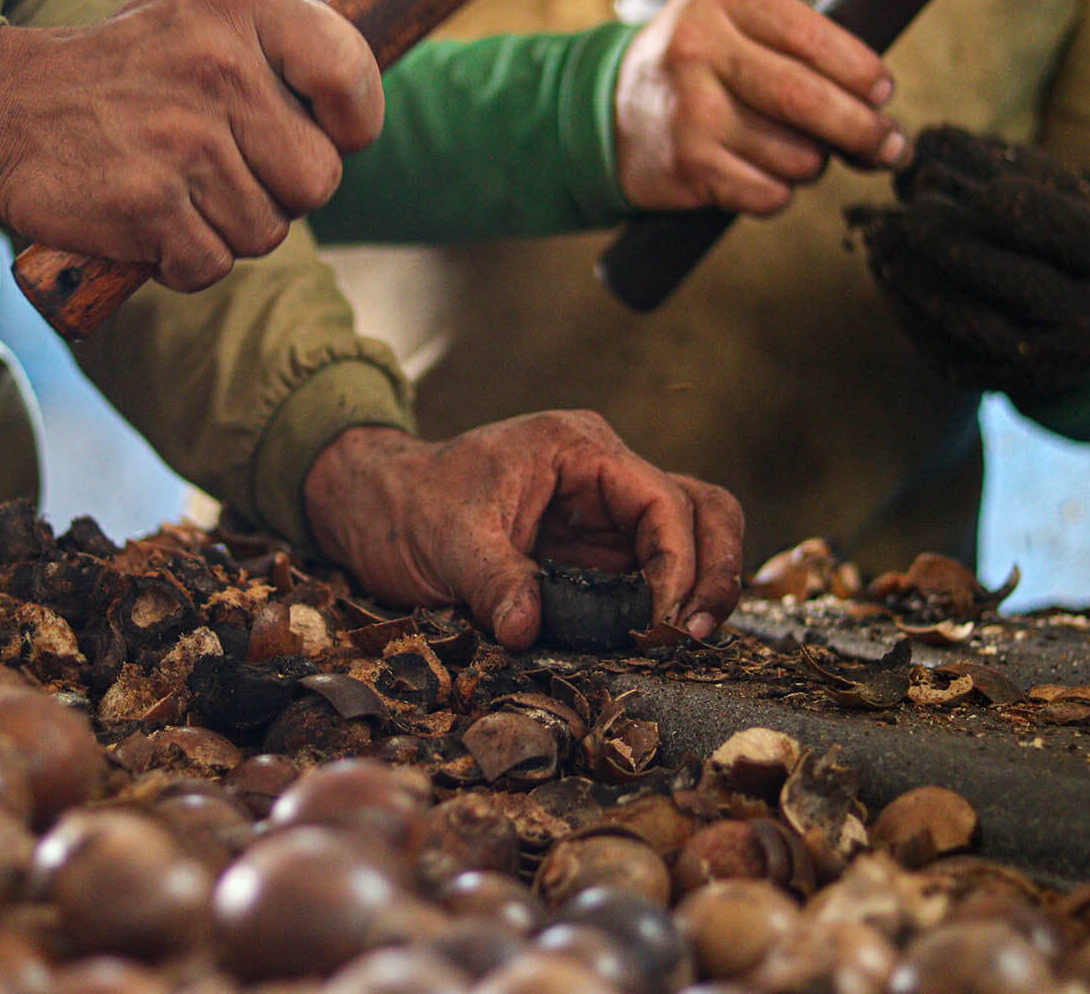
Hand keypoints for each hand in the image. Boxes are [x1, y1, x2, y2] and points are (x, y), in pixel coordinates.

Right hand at [0, 0, 382, 291]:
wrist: (5, 106)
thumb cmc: (128, 67)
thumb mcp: (201, 11)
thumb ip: (282, 39)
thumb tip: (360, 87)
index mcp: (242, 5)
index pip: (352, 77)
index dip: (349, 125)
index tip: (318, 132)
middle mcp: (220, 66)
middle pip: (318, 179)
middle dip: (280, 191)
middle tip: (226, 168)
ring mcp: (184, 138)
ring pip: (266, 231)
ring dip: (226, 228)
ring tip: (178, 186)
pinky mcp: (148, 203)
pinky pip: (211, 265)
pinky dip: (182, 260)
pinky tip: (150, 221)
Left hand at [300, 412, 743, 650]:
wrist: (375, 507)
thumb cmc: (409, 505)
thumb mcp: (446, 542)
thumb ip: (493, 581)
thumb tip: (527, 630)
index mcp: (579, 449)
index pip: (663, 499)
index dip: (678, 561)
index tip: (662, 619)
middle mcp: (604, 475)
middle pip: (701, 508)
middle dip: (714, 568)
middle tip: (695, 632)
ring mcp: (602, 514)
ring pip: (690, 536)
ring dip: (700, 586)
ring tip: (685, 639)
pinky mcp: (592, 553)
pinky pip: (650, 572)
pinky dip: (664, 604)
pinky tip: (654, 641)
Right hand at [613, 0, 904, 214]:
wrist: (606, 112)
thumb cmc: (689, 70)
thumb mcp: (729, 25)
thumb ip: (795, 48)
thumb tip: (876, 105)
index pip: (812, 36)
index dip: (861, 71)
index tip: (882, 93)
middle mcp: (698, 49)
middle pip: (808, 98)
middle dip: (861, 129)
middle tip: (886, 145)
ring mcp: (690, 110)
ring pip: (796, 154)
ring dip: (811, 162)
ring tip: (790, 151)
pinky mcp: (687, 165)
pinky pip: (769, 192)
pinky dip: (779, 191)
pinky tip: (759, 173)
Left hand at [846, 126, 1089, 401]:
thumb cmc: (1069, 231)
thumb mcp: (1054, 189)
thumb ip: (996, 165)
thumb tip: (925, 142)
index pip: (1045, 226)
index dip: (991, 199)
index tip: (953, 178)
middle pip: (1010, 278)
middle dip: (945, 239)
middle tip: (904, 210)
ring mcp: (1049, 363)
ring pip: (972, 322)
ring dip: (914, 278)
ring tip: (879, 238)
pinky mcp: (1002, 383)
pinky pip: (945, 350)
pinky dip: (906, 310)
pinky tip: (883, 272)